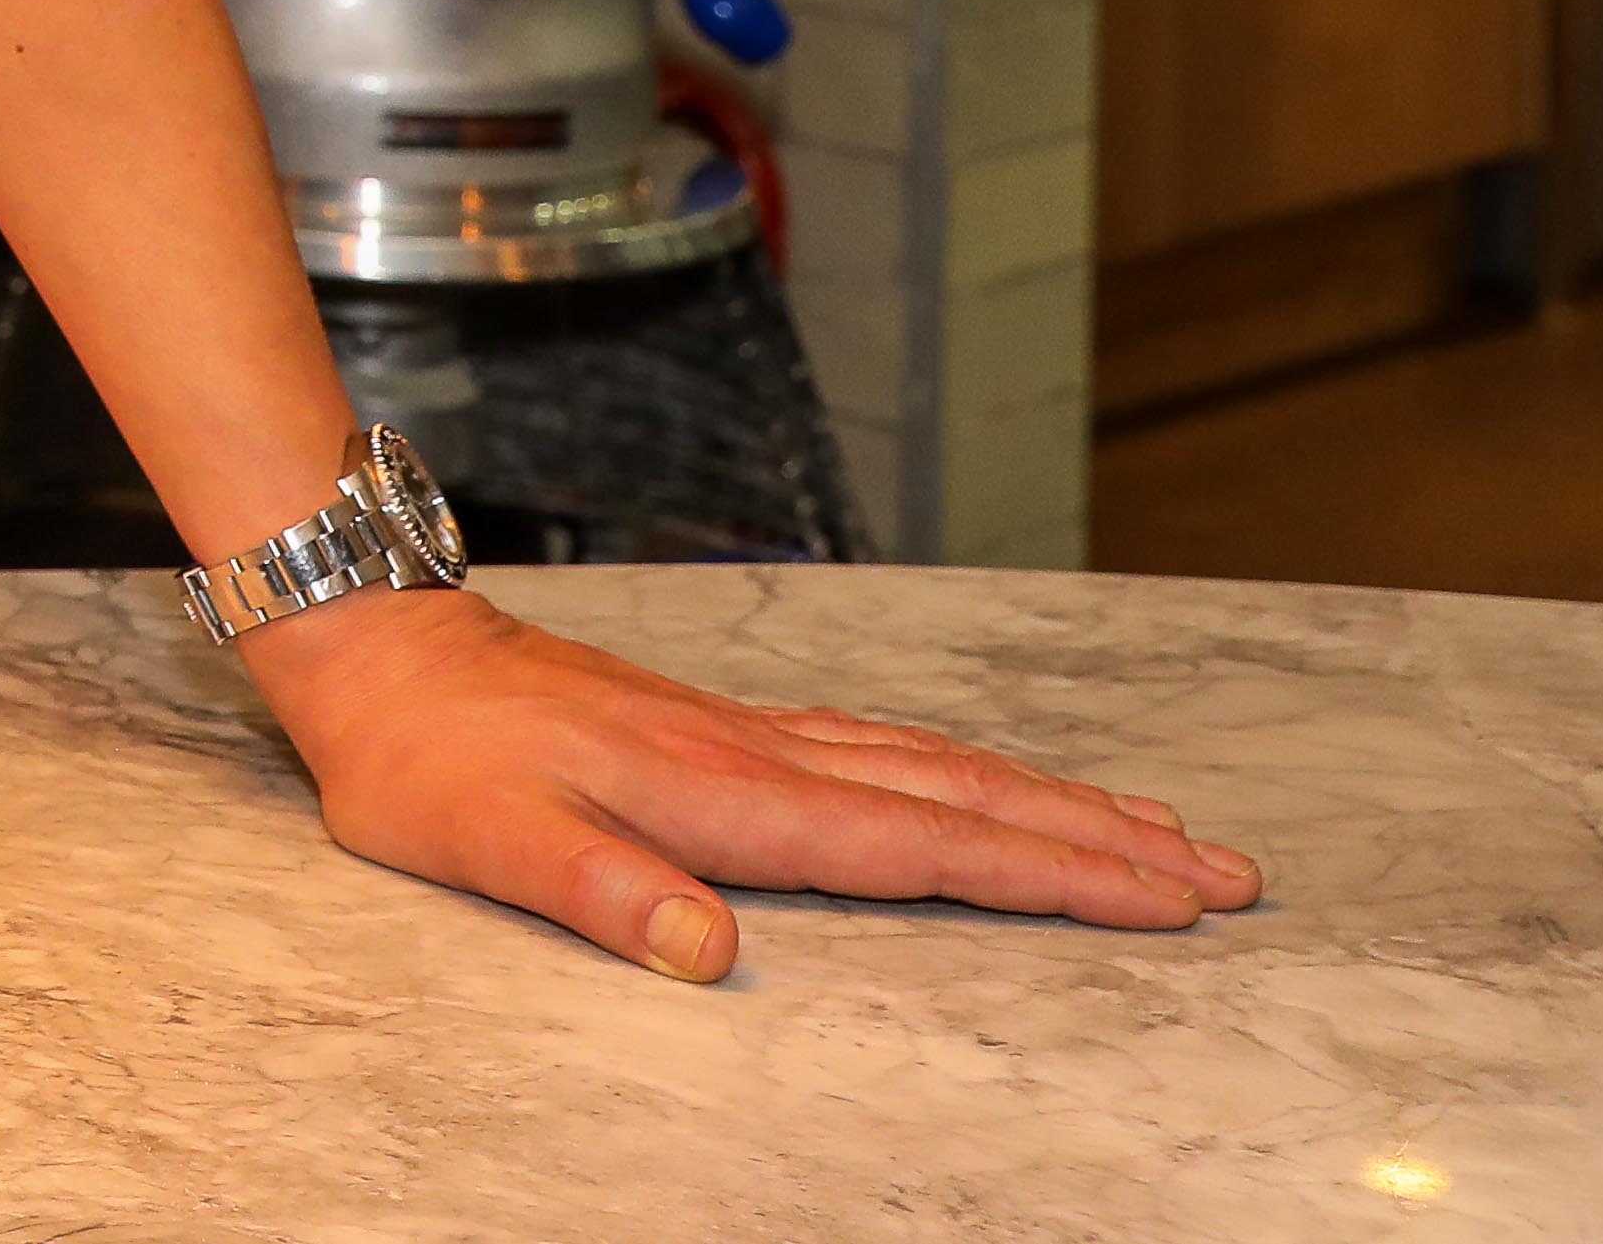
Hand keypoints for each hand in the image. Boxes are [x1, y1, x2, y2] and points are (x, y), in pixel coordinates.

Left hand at [237, 586, 1264, 978]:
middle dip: (1101, 840)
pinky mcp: (725, 728)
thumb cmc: (425, 759)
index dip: (1049, 875)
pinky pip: (886, 749)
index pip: (922, 846)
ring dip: (1054, 800)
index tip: (1164, 898)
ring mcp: (750, 736)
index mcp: (728, 798)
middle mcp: (761, 759)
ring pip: (938, 768)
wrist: (375, 648)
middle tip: (1227, 875)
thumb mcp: (489, 840)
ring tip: (1162, 831)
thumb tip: (708, 952)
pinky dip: (967, 770)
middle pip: (965, 801)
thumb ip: (602, 892)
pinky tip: (995, 782)